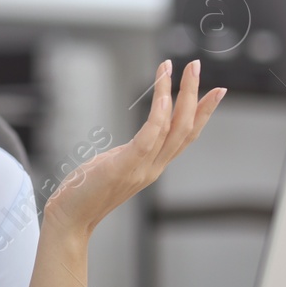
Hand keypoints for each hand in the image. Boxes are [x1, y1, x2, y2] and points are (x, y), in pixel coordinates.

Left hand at [44, 59, 225, 239]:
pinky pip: (150, 135)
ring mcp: (143, 167)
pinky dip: (159, 113)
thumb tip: (137, 143)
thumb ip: (130, 154)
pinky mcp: (126, 165)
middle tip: (196, 66)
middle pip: (186, 127)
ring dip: (179, 94)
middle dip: (194, 95)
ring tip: (178, 68)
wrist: (69, 219)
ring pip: (173, 127)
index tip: (215, 91)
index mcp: (152, 166)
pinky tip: (163, 93)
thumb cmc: (84, 193)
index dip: (202, 113)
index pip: (185, 136)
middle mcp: (154, 167)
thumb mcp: (113, 167)